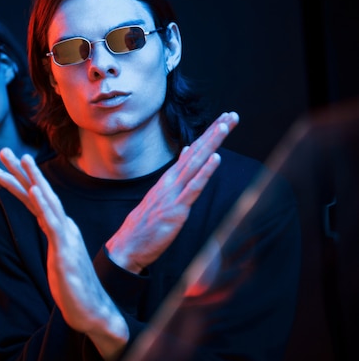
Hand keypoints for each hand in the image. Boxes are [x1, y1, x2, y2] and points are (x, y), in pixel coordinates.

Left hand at [0, 149, 128, 360]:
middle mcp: (63, 227)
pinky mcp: (65, 250)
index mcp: (60, 228)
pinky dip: (43, 205)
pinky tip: (33, 189)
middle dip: (21, 171)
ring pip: (46, 201)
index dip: (20, 181)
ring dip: (32, 178)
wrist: (92, 311)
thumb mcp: (58, 259)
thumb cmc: (74, 287)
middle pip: (39, 193)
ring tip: (20, 158)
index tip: (4, 166)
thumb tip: (50, 229)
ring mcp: (65, 237)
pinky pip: (52, 223)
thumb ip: (55, 241)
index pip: (36, 200)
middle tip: (4, 151)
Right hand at [106, 112, 238, 272]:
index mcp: (169, 179)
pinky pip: (193, 188)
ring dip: (211, 144)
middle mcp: (171, 181)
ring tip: (224, 126)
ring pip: (196, 164)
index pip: (193, 152)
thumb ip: (176, 176)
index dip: (209, 135)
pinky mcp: (176, 209)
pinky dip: (205, 172)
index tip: (224, 119)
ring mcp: (173, 194)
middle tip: (232, 115)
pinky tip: (216, 159)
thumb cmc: (145, 224)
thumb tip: (188, 152)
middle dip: (215, 132)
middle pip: (197, 152)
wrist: (127, 245)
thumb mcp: (160, 196)